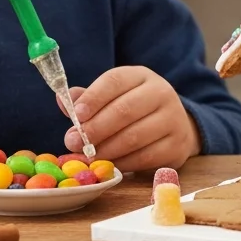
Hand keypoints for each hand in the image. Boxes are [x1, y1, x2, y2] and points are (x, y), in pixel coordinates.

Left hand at [57, 66, 199, 171]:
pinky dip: (123, 163)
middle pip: (125, 110)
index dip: (93, 98)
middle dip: (95, 128)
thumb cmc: (135, 110)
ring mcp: (173, 119)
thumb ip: (88, 99)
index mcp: (141, 76)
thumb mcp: (114, 97)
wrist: (176, 126)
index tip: (75, 115)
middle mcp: (161, 93)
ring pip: (134, 136)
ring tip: (87, 156)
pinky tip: (108, 164)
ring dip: (106, 149)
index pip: (115, 81)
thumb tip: (62, 101)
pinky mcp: (177, 145)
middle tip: (72, 142)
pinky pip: (145, 157)